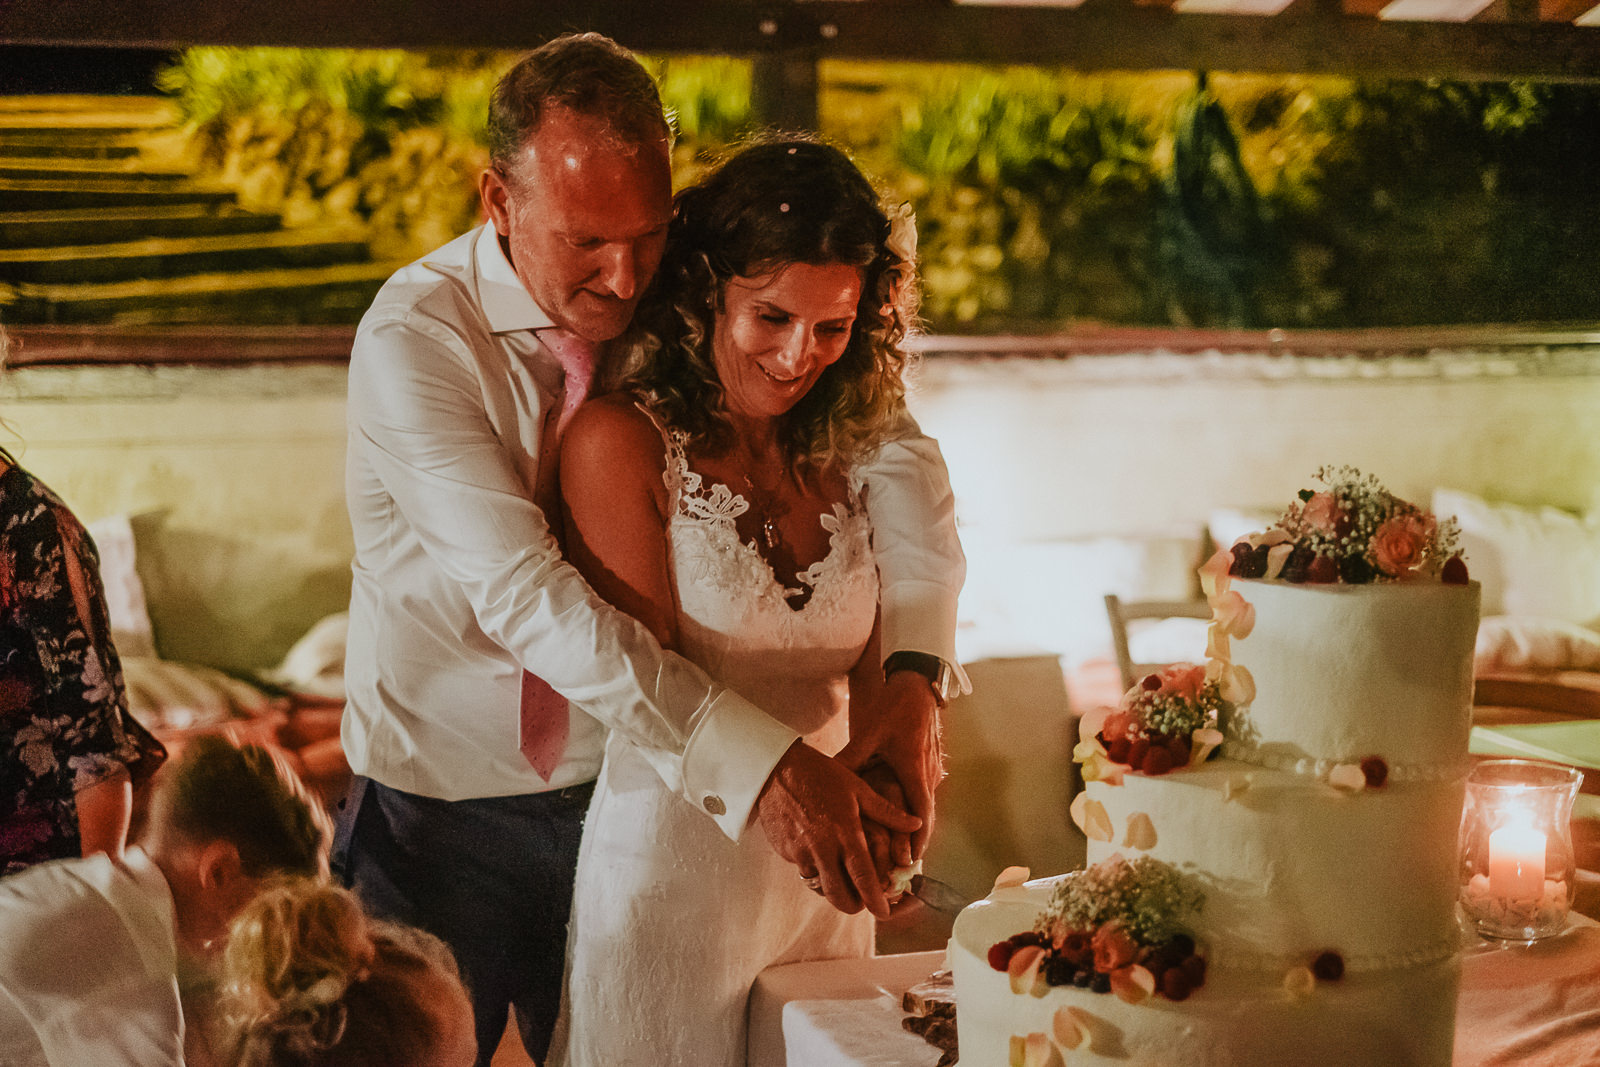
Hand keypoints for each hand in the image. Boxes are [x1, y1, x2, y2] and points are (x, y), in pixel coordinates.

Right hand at [756, 741, 920, 920]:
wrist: (775, 768)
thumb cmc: (820, 774)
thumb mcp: (857, 788)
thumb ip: (886, 812)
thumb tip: (915, 825)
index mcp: (844, 832)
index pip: (863, 877)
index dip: (875, 900)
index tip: (885, 912)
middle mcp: (822, 847)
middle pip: (839, 895)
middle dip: (854, 905)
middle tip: (863, 901)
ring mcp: (800, 852)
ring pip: (821, 887)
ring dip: (834, 888)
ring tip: (843, 874)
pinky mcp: (785, 852)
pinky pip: (804, 870)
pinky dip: (817, 869)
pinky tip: (821, 852)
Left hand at [837, 670, 942, 859]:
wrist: (918, 685)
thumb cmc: (894, 707)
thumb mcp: (869, 732)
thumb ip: (851, 757)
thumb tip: (827, 775)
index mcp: (912, 769)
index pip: (920, 813)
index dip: (917, 839)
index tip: (911, 860)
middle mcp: (926, 774)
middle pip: (925, 817)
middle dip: (916, 843)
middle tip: (904, 867)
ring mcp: (932, 769)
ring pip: (925, 807)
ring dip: (916, 829)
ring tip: (903, 854)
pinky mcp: (930, 764)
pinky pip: (924, 794)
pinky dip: (916, 813)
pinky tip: (904, 823)